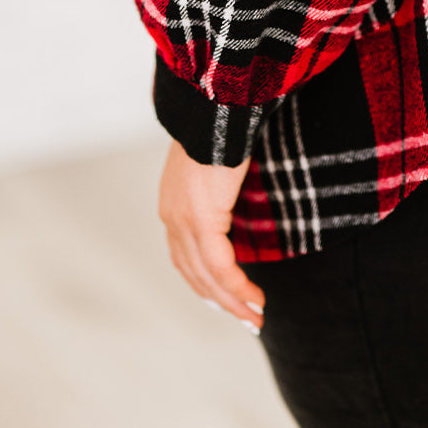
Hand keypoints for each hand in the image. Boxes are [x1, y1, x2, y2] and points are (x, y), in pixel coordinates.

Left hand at [158, 140, 264, 332]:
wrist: (215, 108)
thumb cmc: (221, 126)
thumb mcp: (217, 162)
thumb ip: (221, 183)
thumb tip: (238, 186)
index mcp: (173, 204)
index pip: (184, 255)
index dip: (204, 281)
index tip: (225, 298)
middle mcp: (172, 217)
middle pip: (193, 273)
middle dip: (220, 300)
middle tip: (246, 319)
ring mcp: (184, 221)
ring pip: (206, 277)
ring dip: (232, 302)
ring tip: (255, 318)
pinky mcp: (201, 221)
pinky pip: (220, 267)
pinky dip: (238, 288)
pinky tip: (255, 300)